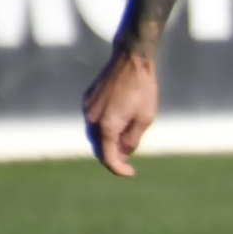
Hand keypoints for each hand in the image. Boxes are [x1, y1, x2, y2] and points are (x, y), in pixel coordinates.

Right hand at [82, 50, 158, 177]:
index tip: (131, 173)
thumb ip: (133, 139)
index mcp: (107, 126)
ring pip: (94, 135)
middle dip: (113, 156)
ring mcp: (87, 108)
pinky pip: (93, 121)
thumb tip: (124, 153)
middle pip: (99, 148)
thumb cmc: (143, 89)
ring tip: (127, 141)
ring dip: (108, 143)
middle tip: (129, 160)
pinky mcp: (87, 100)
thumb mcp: (145, 118)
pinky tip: (119, 124)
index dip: (119, 169)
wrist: (132, 60)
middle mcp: (92, 119)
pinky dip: (104, 129)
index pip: (108, 157)